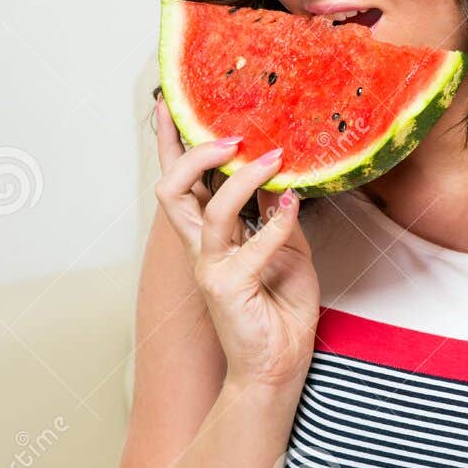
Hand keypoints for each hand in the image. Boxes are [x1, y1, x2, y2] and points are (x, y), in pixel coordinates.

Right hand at [154, 96, 320, 387]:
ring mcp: (210, 268)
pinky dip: (276, 224)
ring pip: (205, 210)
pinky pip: (251, 246)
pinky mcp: (227, 288)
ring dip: (241, 180)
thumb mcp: (287, 249)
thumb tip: (279, 176)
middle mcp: (202, 249)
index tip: (171, 103)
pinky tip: (297, 205)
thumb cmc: (281, 310)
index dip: (172, 144)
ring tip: (272, 159)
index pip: (182, 183)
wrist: (280, 365)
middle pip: (172, 190)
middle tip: (232, 135)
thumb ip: (277, 215)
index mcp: (210, 236)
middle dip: (192, 153)